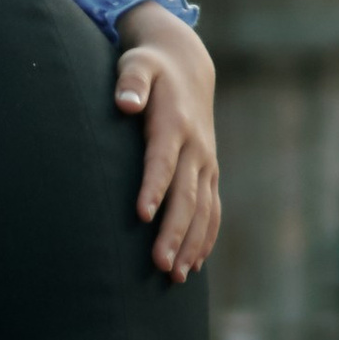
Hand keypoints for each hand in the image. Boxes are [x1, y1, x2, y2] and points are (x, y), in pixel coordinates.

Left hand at [113, 4, 219, 282]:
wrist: (187, 63)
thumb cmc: (151, 66)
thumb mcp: (137, 63)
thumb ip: (131, 81)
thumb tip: (125, 102)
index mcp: (174, 124)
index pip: (163, 161)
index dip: (154, 187)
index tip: (141, 214)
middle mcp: (195, 148)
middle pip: (186, 196)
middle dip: (174, 231)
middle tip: (159, 265)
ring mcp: (206, 162)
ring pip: (203, 210)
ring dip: (191, 243)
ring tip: (175, 276)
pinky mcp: (209, 172)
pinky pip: (213, 210)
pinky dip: (206, 237)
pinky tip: (194, 264)